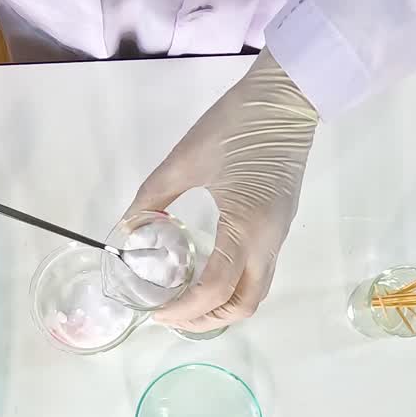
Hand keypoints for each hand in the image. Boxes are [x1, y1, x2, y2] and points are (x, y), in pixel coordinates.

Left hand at [126, 49, 317, 331]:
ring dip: (222, 307)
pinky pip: (259, 273)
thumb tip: (127, 227)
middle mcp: (268, 240)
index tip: (156, 312)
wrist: (288, 97)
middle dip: (206, 319)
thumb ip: (153, 196)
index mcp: (247, 226)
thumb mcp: (185, 158)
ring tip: (186, 302)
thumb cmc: (238, 122)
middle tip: (170, 315)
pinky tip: (206, 277)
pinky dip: (233, 288)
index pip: (216, 288)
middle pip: (243, 304)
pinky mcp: (280, 226)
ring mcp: (279, 235)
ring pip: (255, 293)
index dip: (184, 310)